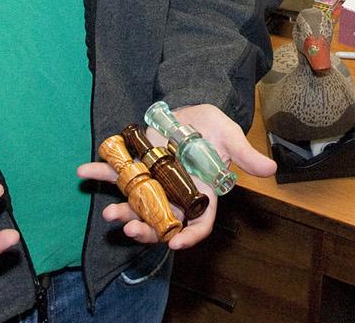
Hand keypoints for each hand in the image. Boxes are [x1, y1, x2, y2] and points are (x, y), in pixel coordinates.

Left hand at [76, 104, 276, 251]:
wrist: (191, 109)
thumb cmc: (213, 126)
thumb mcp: (230, 136)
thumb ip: (244, 155)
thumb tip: (271, 168)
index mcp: (200, 192)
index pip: (198, 224)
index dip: (189, 237)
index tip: (176, 244)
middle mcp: (175, 193)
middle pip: (162, 222)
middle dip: (146, 230)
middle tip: (131, 229)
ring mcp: (153, 181)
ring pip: (137, 204)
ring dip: (121, 210)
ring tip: (109, 212)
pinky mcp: (136, 164)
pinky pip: (116, 171)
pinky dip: (99, 170)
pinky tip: (84, 169)